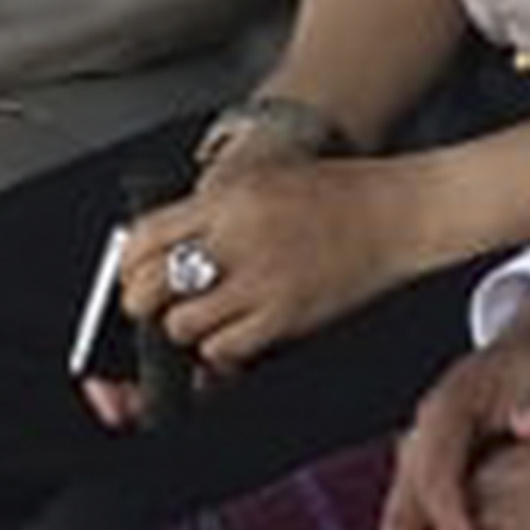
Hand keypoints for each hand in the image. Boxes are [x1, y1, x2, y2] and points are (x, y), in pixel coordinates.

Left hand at [118, 147, 417, 383]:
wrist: (401, 211)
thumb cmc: (340, 194)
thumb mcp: (264, 181)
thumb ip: (212, 210)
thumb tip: (160, 246)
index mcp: (230, 198)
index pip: (146, 235)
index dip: (128, 264)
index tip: (131, 274)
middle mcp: (239, 237)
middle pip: (153, 284)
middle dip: (142, 302)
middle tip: (152, 305)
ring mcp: (263, 280)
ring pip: (183, 324)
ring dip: (183, 326)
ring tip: (201, 316)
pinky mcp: (286, 315)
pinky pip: (225, 348)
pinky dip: (218, 348)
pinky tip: (232, 331)